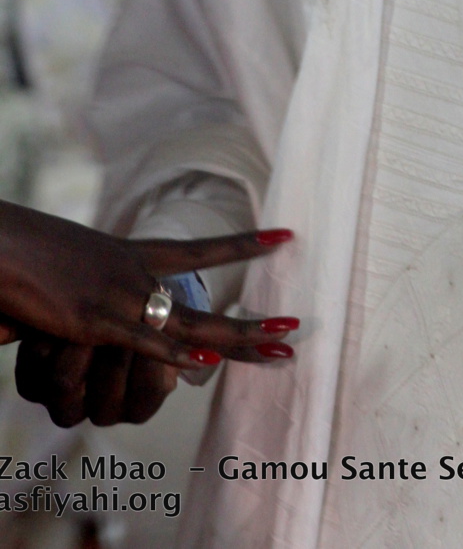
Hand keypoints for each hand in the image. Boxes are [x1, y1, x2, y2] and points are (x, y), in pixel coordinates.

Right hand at [0, 203, 297, 425]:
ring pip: (187, 324)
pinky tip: (206, 365)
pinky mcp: (93, 318)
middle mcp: (132, 272)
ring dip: (235, 339)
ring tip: (280, 347)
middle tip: (295, 326)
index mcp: (127, 256)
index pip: (195, 251)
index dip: (241, 246)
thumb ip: (71, 295)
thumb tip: (46, 320)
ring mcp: (117, 295)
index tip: (285, 237)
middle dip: (247, 320)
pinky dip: (176, 353)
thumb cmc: (17, 254)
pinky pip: (144, 340)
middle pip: (202, 297)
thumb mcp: (59, 272)